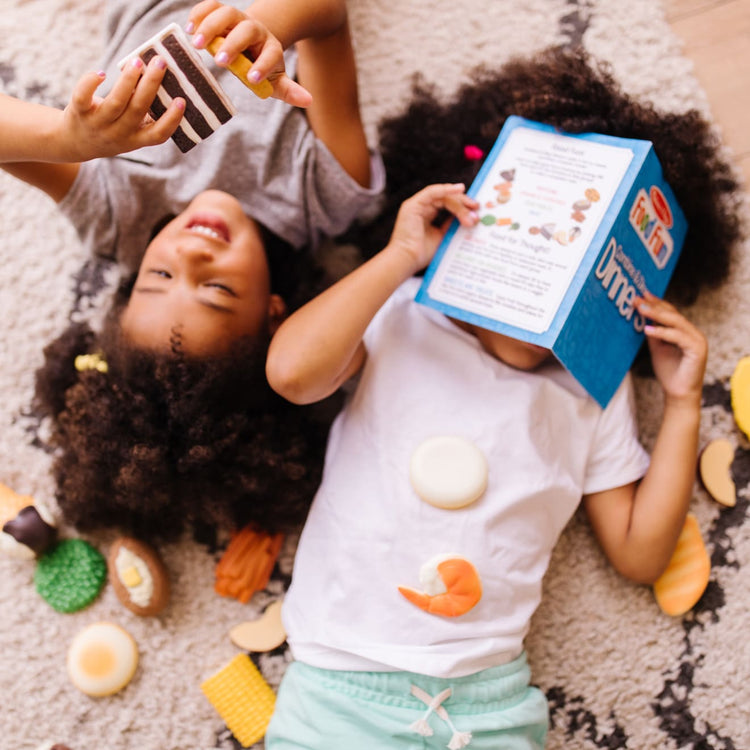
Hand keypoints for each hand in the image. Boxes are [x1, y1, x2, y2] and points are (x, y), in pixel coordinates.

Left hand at [61, 58, 183, 160]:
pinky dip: (91, 82)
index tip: (181, 100)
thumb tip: (158, 78)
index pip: (157, 135)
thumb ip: (144, 114)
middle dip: (151, 85)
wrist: (76, 143)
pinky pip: (83, 96)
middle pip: (137, 110)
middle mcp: (119, 134)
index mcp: (136, 140)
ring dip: (128, 80)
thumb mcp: (131, 131)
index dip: (170, 119)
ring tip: (137, 61)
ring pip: (116, 101)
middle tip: (160, 62)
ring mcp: (98, 124)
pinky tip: (102, 73)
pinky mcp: (79, 112)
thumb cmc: (112, 129)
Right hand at [187, 0, 311, 106]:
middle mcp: (255, 30)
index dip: (262, 65)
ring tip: (195, 44)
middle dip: (233, 44)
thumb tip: (308, 100)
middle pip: (246, 30)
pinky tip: (188, 28)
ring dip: (210, 26)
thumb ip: (289, 90)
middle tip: (219, 62)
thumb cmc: (263, 66)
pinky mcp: (221, 12)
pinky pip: (210, 6)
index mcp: (271, 47)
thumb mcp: (277, 80)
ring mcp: (238, 18)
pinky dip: (199, 14)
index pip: (270, 54)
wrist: (254, 41)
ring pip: (226, 13)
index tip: (252, 78)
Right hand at [388, 183, 479, 272]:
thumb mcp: (443, 237)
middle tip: (476, 208)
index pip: (447, 204)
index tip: (476, 211)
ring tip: (471, 208)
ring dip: (458, 202)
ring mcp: (416, 206)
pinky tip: (460, 190)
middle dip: (463, 203)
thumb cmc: (421, 254)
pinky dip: (446, 190)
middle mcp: (421, 208)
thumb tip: (468, 216)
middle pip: (446, 199)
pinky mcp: (412, 205)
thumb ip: (452, 225)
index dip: (462, 206)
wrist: (407, 261)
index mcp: (426, 216)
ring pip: (442, 196)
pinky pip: (432, 192)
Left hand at [635, 292, 706, 407]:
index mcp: (684, 331)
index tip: (640, 294)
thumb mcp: (657, 348)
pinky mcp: (697, 349)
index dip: (656, 302)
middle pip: (672, 314)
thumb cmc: (669, 372)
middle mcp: (693, 333)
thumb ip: (653, 334)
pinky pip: (678, 336)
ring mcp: (697, 340)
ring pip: (676, 322)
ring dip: (656, 314)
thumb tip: (643, 318)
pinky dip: (662, 332)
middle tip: (637, 298)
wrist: (678, 394)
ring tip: (640, 309)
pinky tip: (647, 329)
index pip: (670, 312)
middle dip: (654, 305)